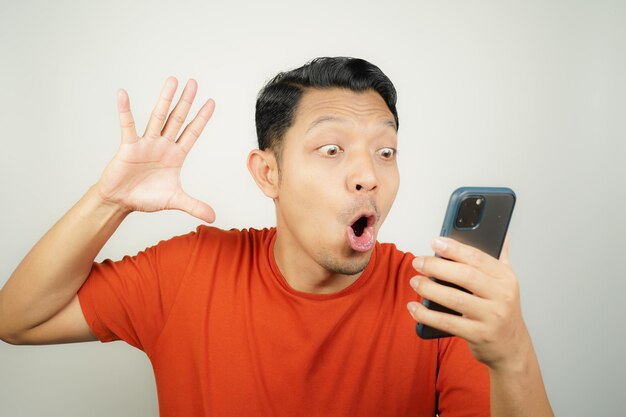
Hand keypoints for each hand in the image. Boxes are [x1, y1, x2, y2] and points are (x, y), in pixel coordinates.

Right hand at [96, 77, 215, 222]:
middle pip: (178, 119)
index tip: (212, 101)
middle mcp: (163, 145)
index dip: (202, 118)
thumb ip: (194, 206)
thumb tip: (214, 217)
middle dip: (187, 101)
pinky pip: (128, 125)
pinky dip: (125, 110)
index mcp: (176, 155)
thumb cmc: (147, 198)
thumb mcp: (175, 201)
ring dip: (165, 100)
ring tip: (172, 81)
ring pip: (158, 117)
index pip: (193, 132)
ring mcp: (146, 143)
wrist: (122, 202)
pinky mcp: (129, 146)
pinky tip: (123, 94)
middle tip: (194, 82)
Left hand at [407, 236, 530, 370]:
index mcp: (505, 278)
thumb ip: (500, 259)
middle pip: (465, 276)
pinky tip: (414, 308)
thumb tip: (501, 234)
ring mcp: (491, 317)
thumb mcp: (506, 284)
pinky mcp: (479, 335)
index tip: (434, 242)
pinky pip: (448, 322)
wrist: (512, 348)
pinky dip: (427, 315)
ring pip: (454, 298)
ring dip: (429, 289)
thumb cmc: (502, 311)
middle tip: (418, 262)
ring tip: (415, 281)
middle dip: (437, 267)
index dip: (454, 248)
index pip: (477, 257)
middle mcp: (502, 296)